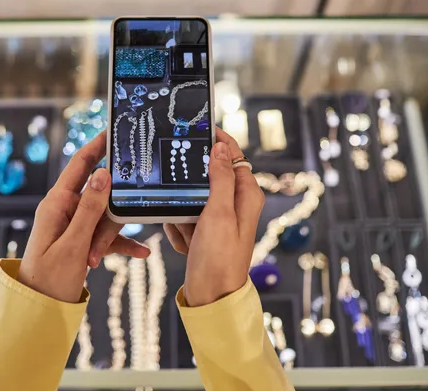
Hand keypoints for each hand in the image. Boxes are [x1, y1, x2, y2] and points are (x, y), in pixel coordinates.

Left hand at [18, 131, 150, 302]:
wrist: (38, 309)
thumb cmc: (50, 278)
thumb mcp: (74, 244)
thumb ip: (89, 209)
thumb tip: (102, 174)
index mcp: (56, 204)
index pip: (80, 164)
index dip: (97, 145)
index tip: (115, 128)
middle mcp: (64, 209)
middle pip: (98, 191)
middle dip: (118, 201)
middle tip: (143, 189)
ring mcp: (73, 224)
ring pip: (105, 214)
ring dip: (119, 230)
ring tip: (140, 245)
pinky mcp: (80, 239)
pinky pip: (105, 234)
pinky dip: (120, 242)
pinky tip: (142, 252)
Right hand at [164, 129, 264, 306]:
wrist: (210, 297)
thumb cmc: (219, 258)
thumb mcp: (218, 213)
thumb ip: (220, 178)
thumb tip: (221, 148)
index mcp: (246, 195)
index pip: (233, 155)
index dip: (218, 141)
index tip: (198, 130)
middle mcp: (235, 204)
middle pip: (206, 177)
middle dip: (189, 191)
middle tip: (183, 203)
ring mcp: (219, 218)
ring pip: (190, 199)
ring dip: (182, 216)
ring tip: (188, 236)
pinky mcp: (205, 232)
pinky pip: (184, 219)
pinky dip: (180, 230)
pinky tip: (187, 246)